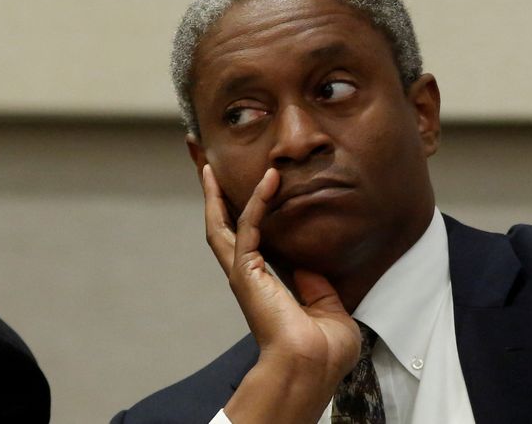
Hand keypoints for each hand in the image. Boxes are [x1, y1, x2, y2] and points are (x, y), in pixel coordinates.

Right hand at [202, 164, 360, 422]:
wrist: (312, 368)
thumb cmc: (322, 351)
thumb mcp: (328, 310)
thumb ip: (317, 285)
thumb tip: (309, 265)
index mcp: (264, 286)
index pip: (249, 240)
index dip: (245, 213)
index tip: (251, 192)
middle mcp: (247, 276)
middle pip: (221, 227)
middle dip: (212, 197)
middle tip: (203, 166)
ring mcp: (243, 273)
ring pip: (221, 224)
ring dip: (215, 193)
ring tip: (209, 164)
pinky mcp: (247, 271)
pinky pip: (249, 227)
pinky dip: (259, 201)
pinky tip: (270, 180)